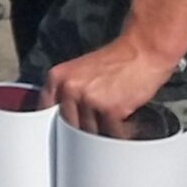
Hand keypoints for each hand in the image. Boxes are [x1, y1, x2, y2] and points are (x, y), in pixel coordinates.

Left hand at [43, 34, 181, 136]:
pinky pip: (111, 134)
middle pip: (66, 125)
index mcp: (57, 77)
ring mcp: (89, 100)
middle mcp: (69, 89)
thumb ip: (66, 92)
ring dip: (100, 133)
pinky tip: (124, 123)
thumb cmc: (115, 62)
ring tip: (110, 123)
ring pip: (88, 132)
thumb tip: (57, 117)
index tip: (57, 134)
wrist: (142, 52)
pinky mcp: (110, 111)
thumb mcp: (79, 71)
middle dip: (77, 131)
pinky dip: (119, 133)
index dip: (51, 124)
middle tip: (89, 132)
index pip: (44, 109)